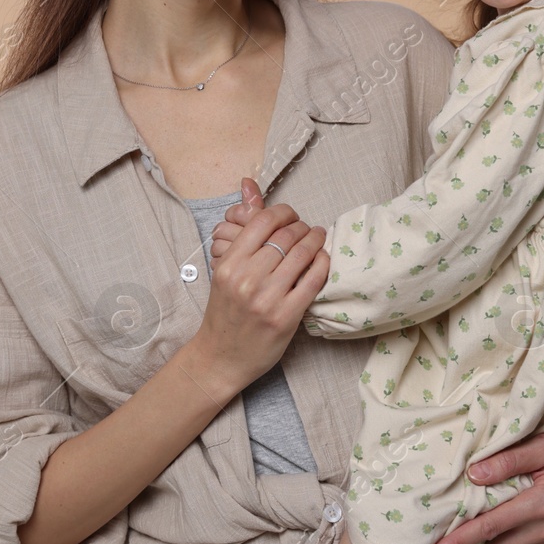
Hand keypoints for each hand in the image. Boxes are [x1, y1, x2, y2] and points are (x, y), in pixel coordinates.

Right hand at [189, 179, 327, 394]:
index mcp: (229, 264)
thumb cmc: (223, 312)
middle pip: (286, 236)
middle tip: (308, 229)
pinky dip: (322, 265)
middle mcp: (247, 279)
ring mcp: (267, 299)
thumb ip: (242, 237)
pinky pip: (313, 280)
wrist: (220, 357)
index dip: (284, 212)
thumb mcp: (224, 272)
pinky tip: (323, 260)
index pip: (263, 222)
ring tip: (319, 239)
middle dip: (303, 227)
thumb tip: (249, 187)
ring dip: (316, 241)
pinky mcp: (286, 317)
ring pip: (302, 254)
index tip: (291, 216)